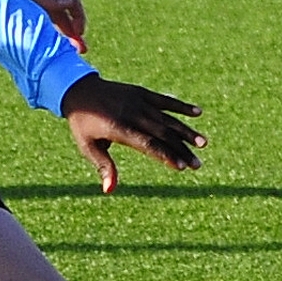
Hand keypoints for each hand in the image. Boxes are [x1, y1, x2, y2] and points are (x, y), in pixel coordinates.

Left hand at [30, 0, 87, 52]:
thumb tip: (69, 3)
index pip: (73, 1)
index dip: (79, 17)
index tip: (79, 32)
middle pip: (65, 14)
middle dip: (74, 32)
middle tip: (80, 50)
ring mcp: (35, 1)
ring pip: (54, 20)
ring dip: (63, 35)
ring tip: (69, 51)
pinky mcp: (25, 9)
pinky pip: (42, 22)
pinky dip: (49, 33)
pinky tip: (50, 44)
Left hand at [60, 73, 205, 193]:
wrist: (78, 89)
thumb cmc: (83, 124)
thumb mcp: (88, 146)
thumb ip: (103, 166)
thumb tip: (109, 190)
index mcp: (118, 128)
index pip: (147, 144)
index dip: (165, 155)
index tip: (181, 167)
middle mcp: (131, 113)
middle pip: (162, 133)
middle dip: (181, 149)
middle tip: (197, 165)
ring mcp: (138, 101)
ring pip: (167, 118)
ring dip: (186, 131)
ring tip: (203, 144)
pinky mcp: (141, 92)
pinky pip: (164, 100)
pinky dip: (181, 106)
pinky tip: (198, 113)